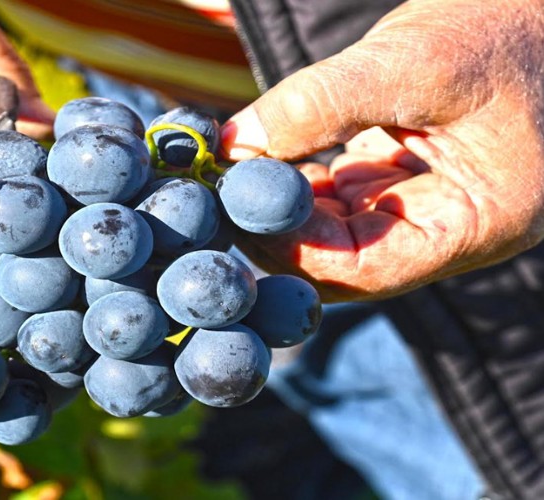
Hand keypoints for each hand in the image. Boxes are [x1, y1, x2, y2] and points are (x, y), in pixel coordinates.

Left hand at [220, 0, 543, 301]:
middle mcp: (446, 228)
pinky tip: (260, 157)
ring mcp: (422, 204)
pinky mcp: (400, 176)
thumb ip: (321, 105)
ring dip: (280, 205)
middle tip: (217, 194)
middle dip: (278, 231)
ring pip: (333, 231)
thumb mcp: (414, 61)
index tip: (234, 207)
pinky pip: (338, 196)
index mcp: (475, 224)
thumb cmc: (508, 28)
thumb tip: (234, 146)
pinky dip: (296, 180)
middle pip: (341, 260)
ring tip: (229, 172)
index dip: (293, 248)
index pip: (366, 269)